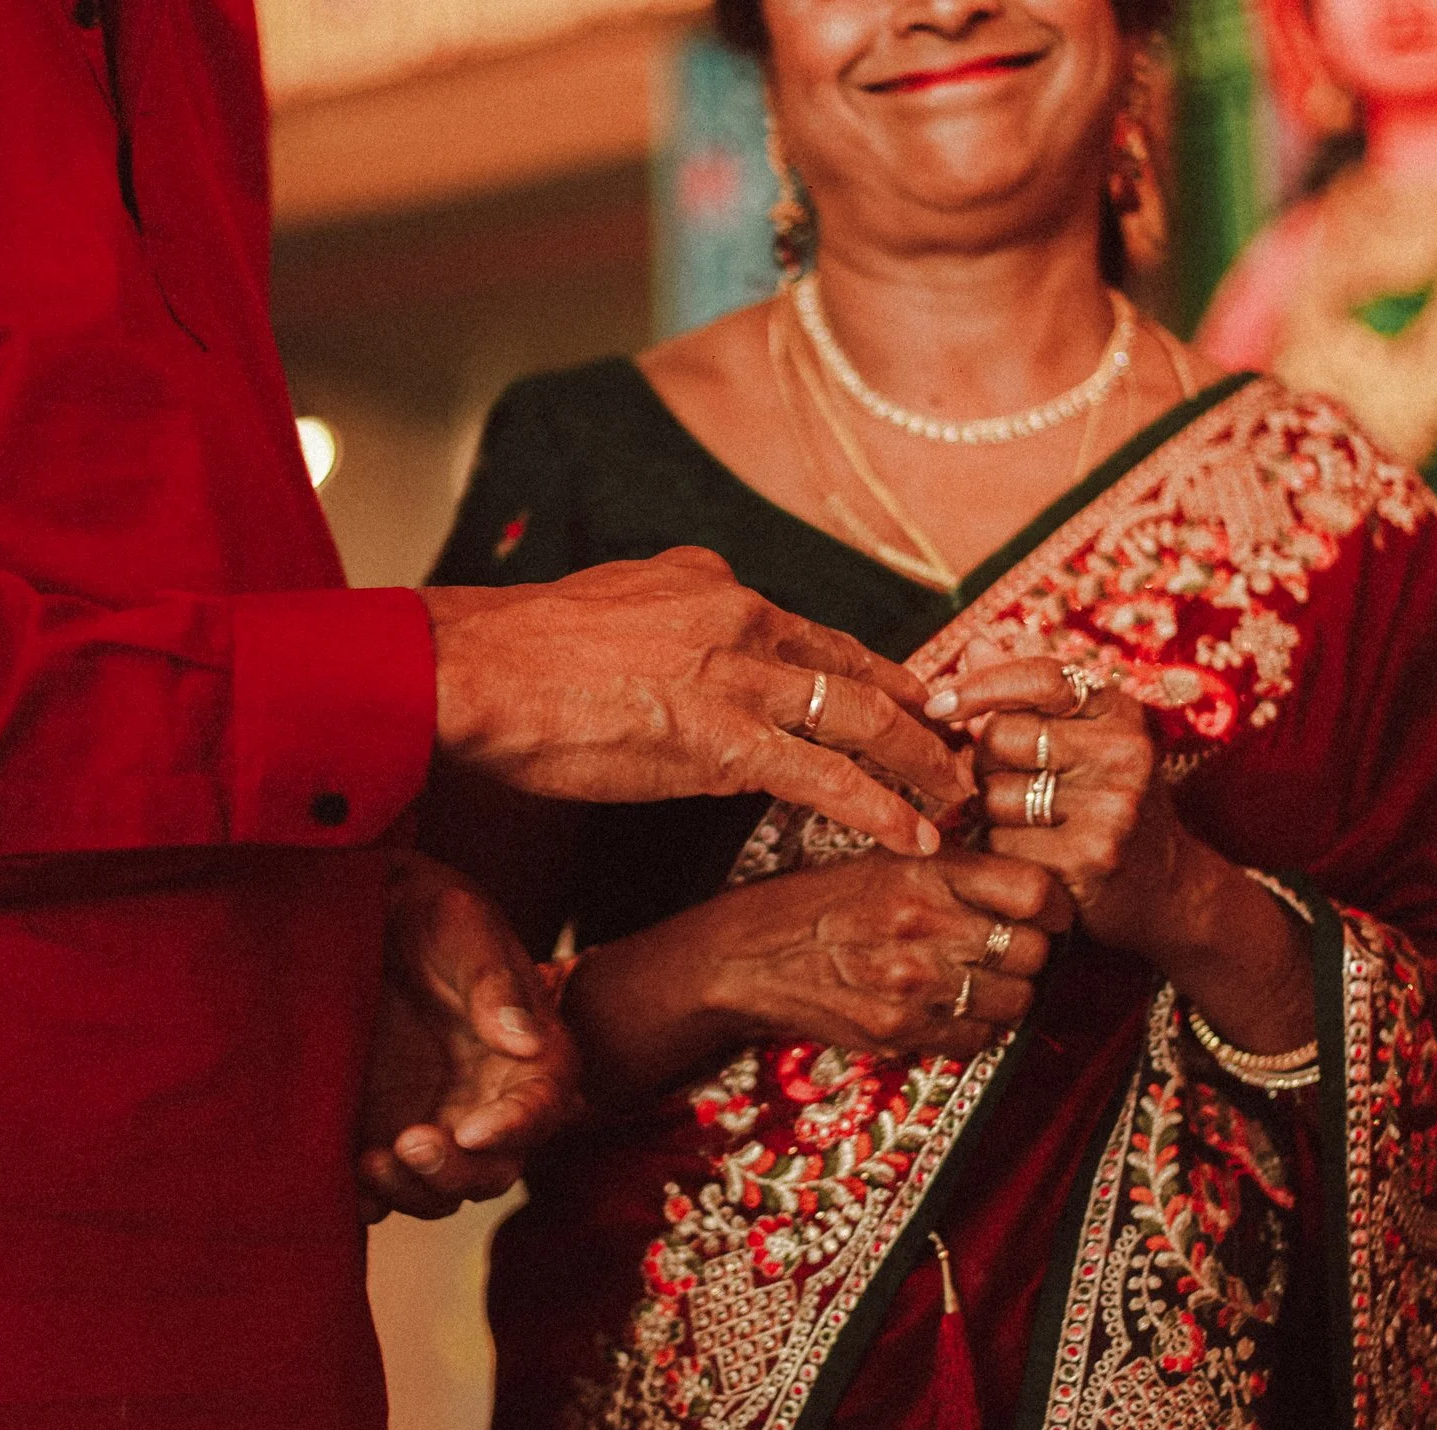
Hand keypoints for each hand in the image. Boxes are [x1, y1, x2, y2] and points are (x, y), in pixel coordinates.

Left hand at [357, 856, 580, 1220]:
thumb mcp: (460, 924)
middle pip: (494, 1168)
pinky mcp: (377, 1130)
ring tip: (370, 1162)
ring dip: (412, 1191)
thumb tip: (527, 1039)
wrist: (357, 906)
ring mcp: (431, 1119)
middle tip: (412, 1143)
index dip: (519, 1128)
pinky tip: (343, 1183)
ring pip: (441, 1190)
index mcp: (528, 1050)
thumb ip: (494, 979)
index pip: (543, 1105)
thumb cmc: (424, 908)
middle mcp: (486, 1097)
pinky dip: (368, 1199)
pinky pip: (382, 1187)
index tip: (475, 1131)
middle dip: (457, 1172)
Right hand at [425, 547, 971, 856]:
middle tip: (965, 751)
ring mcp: (738, 679)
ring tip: (960, 800)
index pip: (821, 638)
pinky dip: (881, 807)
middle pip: (860, 673)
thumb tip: (707, 590)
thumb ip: (674, 601)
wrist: (470, 673)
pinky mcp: (721, 741)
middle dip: (920, 718)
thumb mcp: (616, 596)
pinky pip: (826, 778)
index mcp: (717, 587)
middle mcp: (744, 621)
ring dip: (920, 765)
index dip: (877, 677)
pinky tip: (914, 835)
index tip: (915, 705)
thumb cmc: (523, 650)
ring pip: (861, 721)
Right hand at [567, 849, 1071, 1088]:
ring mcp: (913, 983)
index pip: (1035, 890)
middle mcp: (924, 925)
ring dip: (1009, 995)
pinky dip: (976, 1030)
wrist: (748, 957)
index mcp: (925, 871)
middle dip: (1034, 953)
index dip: (1057, 905)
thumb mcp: (884, 861)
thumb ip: (955, 869)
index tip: (1053, 912)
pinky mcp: (899, 1031)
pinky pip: (977, 1039)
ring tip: (982, 982)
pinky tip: (951, 1010)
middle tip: (1016, 951)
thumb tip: (1032, 884)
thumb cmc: (821, 903)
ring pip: (1015, 1000)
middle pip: (1034, 950)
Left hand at [930, 657, 1314, 1057]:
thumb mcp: (1085, 739)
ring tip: (1027, 825)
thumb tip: (975, 644)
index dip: (979, 685)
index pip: (1040, 677)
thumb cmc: (1107, 802)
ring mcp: (1111, 811)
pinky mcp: (1088, 862)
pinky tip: (1029, 860)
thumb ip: (1029, 695)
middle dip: (984, 762)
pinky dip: (999, 854)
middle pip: (999, 738)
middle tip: (1008, 784)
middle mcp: (1125, 755)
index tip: (937, 703)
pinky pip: (1000, 846)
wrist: (1167, 889)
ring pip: (992, 796)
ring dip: (989, 814)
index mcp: (1122, 714)